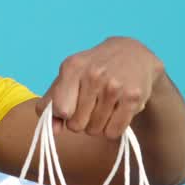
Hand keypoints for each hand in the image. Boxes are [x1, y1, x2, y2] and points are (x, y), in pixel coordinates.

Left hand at [43, 37, 165, 138]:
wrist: (131, 53)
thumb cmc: (92, 69)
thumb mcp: (67, 76)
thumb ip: (51, 102)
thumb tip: (53, 130)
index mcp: (72, 67)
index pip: (60, 110)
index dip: (63, 114)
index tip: (70, 106)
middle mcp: (94, 74)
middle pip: (76, 125)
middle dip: (80, 121)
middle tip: (89, 106)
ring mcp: (115, 86)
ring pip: (95, 130)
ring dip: (97, 124)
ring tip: (103, 106)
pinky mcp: (133, 97)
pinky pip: (113, 132)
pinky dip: (112, 128)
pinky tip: (116, 111)